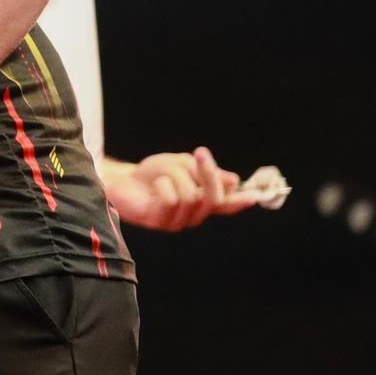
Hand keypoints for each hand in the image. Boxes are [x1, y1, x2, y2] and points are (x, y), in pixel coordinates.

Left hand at [102, 147, 250, 230]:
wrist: (121, 180)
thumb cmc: (152, 173)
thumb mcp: (180, 165)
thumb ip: (204, 173)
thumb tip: (234, 180)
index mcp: (202, 201)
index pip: (226, 204)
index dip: (240, 201)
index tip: (254, 196)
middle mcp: (194, 214)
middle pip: (213, 198)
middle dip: (208, 174)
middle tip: (200, 152)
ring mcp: (178, 221)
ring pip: (192, 196)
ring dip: (177, 176)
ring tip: (163, 174)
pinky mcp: (160, 221)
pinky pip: (172, 200)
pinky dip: (163, 184)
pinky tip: (154, 185)